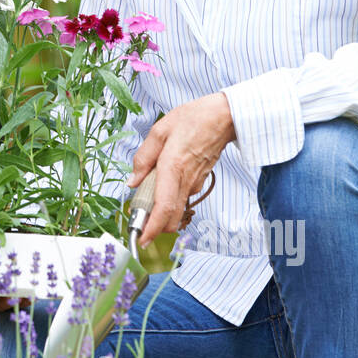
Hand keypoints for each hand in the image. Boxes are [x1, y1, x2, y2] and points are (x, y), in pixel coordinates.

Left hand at [124, 92, 235, 247]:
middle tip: (137, 218)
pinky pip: (181, 197)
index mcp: (173, 167)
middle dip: (153, 225)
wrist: (224, 117)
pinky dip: (169, 198)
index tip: (142, 239)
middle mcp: (185, 180)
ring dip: (160, 210)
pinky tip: (161, 182)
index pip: (164, 207)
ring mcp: (195, 183)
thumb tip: (133, 181)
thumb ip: (143, 158)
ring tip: (146, 193)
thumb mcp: (159, 130)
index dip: (152, 228)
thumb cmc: (193, 119)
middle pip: (170, 217)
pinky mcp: (199, 182)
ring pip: (175, 208)